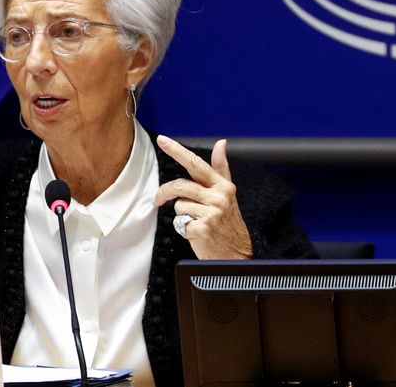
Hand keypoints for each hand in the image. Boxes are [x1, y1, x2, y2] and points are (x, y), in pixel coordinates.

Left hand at [155, 135, 252, 259]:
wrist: (236, 256)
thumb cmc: (228, 224)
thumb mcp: (228, 194)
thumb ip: (221, 168)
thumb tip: (221, 143)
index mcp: (223, 186)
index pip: (196, 164)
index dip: (177, 150)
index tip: (162, 140)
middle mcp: (218, 197)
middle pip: (180, 185)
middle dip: (165, 192)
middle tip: (159, 199)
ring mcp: (211, 213)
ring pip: (178, 205)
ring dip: (181, 214)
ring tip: (195, 221)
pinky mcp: (202, 228)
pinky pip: (179, 222)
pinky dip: (183, 228)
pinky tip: (196, 232)